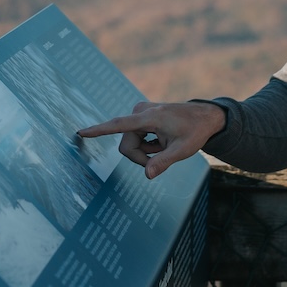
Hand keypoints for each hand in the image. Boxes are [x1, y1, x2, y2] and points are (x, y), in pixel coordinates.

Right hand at [76, 100, 225, 178]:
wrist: (205, 117)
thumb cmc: (195, 132)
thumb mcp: (183, 151)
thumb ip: (163, 162)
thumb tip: (147, 175)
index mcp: (149, 117)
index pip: (118, 125)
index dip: (99, 130)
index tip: (81, 132)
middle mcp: (140, 111)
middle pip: (126, 145)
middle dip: (140, 157)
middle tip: (160, 160)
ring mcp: (140, 112)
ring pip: (130, 143)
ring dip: (145, 151)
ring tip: (164, 147)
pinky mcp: (141, 115)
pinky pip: (135, 137)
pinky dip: (147, 145)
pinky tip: (161, 142)